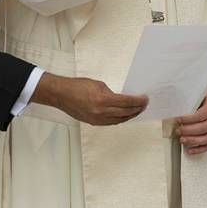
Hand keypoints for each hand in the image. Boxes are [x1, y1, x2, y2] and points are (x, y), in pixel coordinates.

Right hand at [33, 74, 147, 125]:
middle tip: (144, 104)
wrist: (62, 95)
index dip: (138, 101)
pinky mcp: (93, 123)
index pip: (126, 102)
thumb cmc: (77, 86)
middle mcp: (101, 112)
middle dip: (137, 108)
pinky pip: (111, 123)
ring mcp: (97, 119)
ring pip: (119, 120)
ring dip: (130, 115)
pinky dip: (120, 119)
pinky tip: (125, 115)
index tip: (145, 99)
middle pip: (125, 112)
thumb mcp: (98, 84)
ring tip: (137, 110)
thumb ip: (111, 93)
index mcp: (103, 100)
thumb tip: (122, 99)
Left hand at [176, 87, 206, 154]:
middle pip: (203, 128)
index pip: (200, 116)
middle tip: (178, 130)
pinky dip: (199, 150)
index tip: (178, 120)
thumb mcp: (202, 95)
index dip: (188, 119)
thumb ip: (192, 102)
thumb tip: (177, 108)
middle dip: (188, 131)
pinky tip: (189, 150)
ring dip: (192, 141)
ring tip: (182, 139)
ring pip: (206, 139)